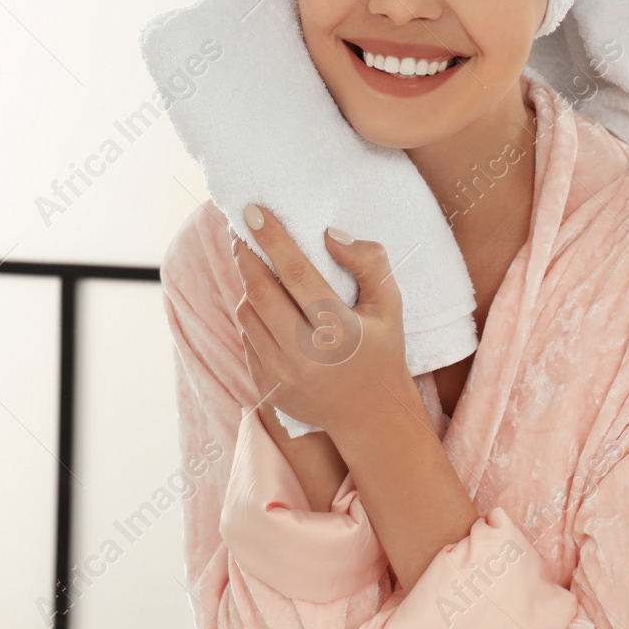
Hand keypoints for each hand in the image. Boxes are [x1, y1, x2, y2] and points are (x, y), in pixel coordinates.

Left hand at [231, 204, 411, 436]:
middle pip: (261, 291)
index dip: (272, 239)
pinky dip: (252, 317)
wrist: (371, 417)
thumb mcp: (389, 305)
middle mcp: (306, 355)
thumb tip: (330, 235)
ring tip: (255, 267)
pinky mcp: (267, 388)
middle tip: (239, 230)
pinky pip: (247, 338)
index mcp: (339, 330)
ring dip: (248, 285)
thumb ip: (369, 263)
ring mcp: (283, 375)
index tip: (252, 211)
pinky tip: (265, 306)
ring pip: (248, 314)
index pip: (296, 273)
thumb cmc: (381, 351)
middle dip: (245, 255)